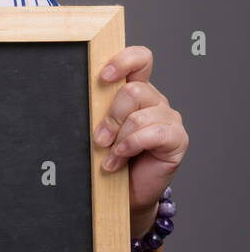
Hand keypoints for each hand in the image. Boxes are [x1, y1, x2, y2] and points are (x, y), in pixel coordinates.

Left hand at [93, 45, 187, 228]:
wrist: (123, 192)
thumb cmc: (108, 158)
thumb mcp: (99, 129)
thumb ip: (96, 109)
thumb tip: (75, 95)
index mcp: (135, 91)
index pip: (140, 59)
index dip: (123, 61)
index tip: (102, 77)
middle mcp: (154, 101)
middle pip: (133, 91)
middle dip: (110, 116)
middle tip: (99, 139)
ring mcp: (168, 119)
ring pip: (140, 115)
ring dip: (119, 138)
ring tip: (109, 155)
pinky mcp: (177, 139)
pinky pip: (153, 133)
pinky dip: (131, 146)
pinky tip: (120, 159)